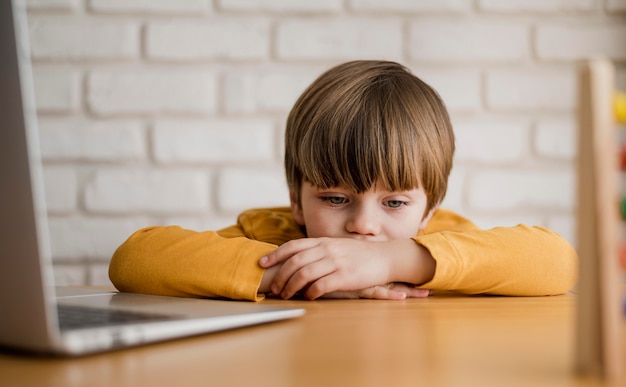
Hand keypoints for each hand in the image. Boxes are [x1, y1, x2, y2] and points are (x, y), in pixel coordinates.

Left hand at [259, 237, 430, 299]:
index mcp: (323, 241)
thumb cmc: (358, 255)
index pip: (293, 246)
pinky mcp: (345, 276)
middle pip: (294, 262)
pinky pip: (320, 285)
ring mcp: (336, 262)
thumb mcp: (336, 247)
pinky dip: (310, 293)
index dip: (275, 255)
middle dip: (280, 276)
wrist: (384, 258)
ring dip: (291, 287)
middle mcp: (327, 249)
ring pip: (304, 274)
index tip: (261, 263)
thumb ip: (318, 251)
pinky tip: (308, 297)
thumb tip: (296, 261)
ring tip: (287, 295)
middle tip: (275, 289)